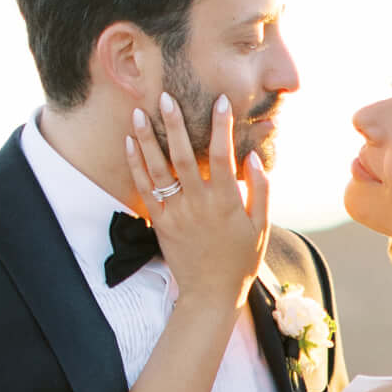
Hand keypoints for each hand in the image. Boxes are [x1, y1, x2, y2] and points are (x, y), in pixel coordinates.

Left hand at [125, 92, 269, 310]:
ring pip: (159, 170)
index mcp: (226, 202)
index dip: (222, 127)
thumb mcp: (260, 227)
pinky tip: (131, 143)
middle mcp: (198, 204)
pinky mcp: (160, 222)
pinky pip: (145, 189)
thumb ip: (260, 190)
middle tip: (166, 97)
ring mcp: (176, 213)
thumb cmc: (240, 260)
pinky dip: (137, 165)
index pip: (224, 156)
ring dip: (148, 139)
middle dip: (175, 125)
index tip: (221, 101)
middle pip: (184, 156)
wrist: (210, 294)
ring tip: (138, 113)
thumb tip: (254, 158)